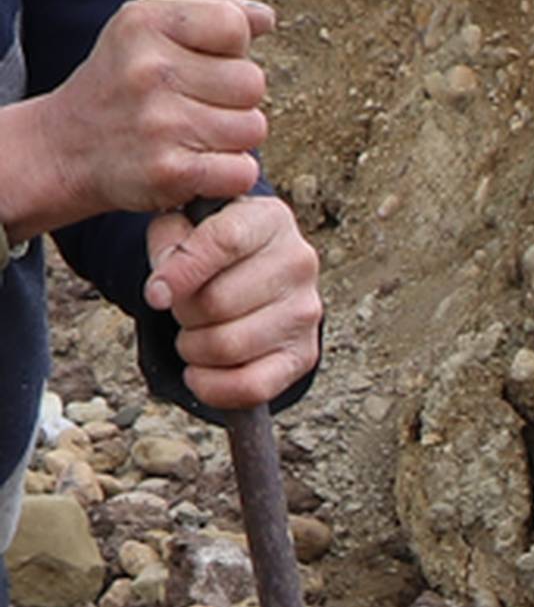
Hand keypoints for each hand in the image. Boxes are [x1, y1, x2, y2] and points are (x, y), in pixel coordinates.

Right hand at [32, 0, 274, 225]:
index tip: (206, 62)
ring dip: (235, 137)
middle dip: (236, 98)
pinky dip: (230, 174)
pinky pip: (242, 171)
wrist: (66, 147)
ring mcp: (159, 122)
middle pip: (253, 82)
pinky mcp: (169, 171)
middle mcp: (149, 69)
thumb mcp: (146, 27)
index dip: (233, 47)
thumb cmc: (121, 82)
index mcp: (144, 23)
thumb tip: (265, 18)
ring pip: (253, 128)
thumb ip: (211, 11)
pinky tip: (202, 165)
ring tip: (198, 135)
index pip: (234, 24)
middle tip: (200, 105)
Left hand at [144, 191, 322, 411]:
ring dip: (193, 349)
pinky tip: (199, 373)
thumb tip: (163, 288)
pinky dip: (213, 387)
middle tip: (181, 310)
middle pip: (218, 302)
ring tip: (192, 335)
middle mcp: (298, 261)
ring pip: (228, 346)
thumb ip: (167, 238)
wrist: (253, 275)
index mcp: (269, 218)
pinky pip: (251, 386)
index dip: (181, 272)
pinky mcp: (304, 354)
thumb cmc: (212, 250)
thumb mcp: (182, 225)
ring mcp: (306, 311)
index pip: (223, 242)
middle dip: (183, 313)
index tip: (154, 295)